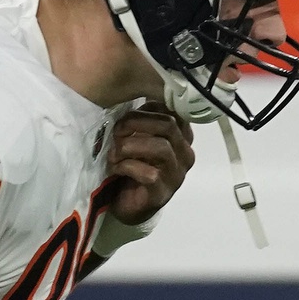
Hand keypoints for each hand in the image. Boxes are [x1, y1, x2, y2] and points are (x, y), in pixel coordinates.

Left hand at [101, 109, 193, 224]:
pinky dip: (127, 166)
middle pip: (168, 124)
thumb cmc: (132, 166)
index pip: (174, 110)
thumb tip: (128, 95)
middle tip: (116, 131)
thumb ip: (142, 120)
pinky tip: (115, 168)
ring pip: (161, 147)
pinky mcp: (163, 192)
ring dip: (130, 146)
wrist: (127, 205)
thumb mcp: (138, 137)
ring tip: (113, 153)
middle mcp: (185, 153)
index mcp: (181, 136)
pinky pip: (150, 173)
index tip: (126, 114)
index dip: (148, 107)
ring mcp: (176, 174)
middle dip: (136, 123)